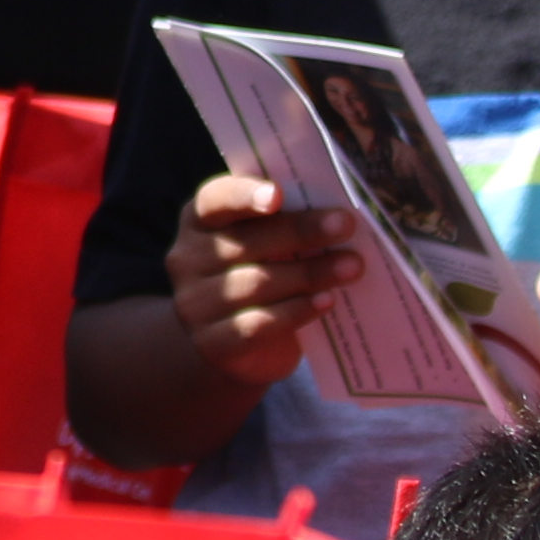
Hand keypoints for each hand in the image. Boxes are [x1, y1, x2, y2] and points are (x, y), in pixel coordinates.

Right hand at [165, 175, 364, 393]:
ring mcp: (195, 304)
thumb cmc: (256, 273)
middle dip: (301, 231)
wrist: (230, 344)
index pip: (215, 200)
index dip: (244, 196)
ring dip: (311, 272)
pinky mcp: (214, 343)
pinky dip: (298, 310)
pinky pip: (259, 324)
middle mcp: (188, 258)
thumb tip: (334, 214)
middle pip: (246, 241)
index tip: (279, 195)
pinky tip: (327, 301)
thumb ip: (282, 223)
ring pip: (256, 283)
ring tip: (352, 266)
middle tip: (346, 224)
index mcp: (199, 220)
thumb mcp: (259, 242)